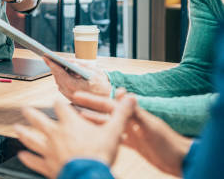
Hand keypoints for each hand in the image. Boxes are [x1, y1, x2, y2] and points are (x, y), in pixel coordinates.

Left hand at [14, 96, 135, 177]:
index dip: (59, 103)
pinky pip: (34, 161)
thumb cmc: (100, 154)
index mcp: (70, 124)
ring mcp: (49, 150)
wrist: (89, 176)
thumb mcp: (114, 132)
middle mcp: (56, 134)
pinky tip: (21, 155)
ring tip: (16, 128)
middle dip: (31, 113)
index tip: (57, 101)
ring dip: (24, 133)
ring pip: (31, 139)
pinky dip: (28, 158)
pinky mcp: (47, 166)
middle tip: (24, 108)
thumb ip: (121, 114)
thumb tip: (131, 98)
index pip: (61, 107)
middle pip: (39, 120)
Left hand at [44, 57, 110, 99]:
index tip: (46, 57)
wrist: (112, 99)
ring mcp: (71, 99)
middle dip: (53, 68)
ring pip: (59, 84)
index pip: (59, 73)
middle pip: (57, 78)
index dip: (51, 64)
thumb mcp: (93, 71)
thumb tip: (67, 61)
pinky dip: (62, 80)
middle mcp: (70, 94)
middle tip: (48, 58)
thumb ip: (79, 65)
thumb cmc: (104, 84)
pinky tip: (63, 74)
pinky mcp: (73, 101)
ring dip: (57, 74)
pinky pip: (64, 88)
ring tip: (54, 64)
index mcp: (74, 86)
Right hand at [72, 90, 192, 176]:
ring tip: (78, 120)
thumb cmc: (168, 142)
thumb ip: (136, 111)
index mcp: (134, 114)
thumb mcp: (150, 126)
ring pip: (108, 125)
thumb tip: (124, 93)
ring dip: (94, 122)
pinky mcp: (134, 144)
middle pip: (106, 113)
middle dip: (90, 109)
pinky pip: (115, 138)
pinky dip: (105, 135)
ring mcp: (132, 132)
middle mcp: (131, 121)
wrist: (181, 159)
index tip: (77, 97)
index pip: (109, 105)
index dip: (93, 101)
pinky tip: (95, 136)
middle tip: (72, 106)